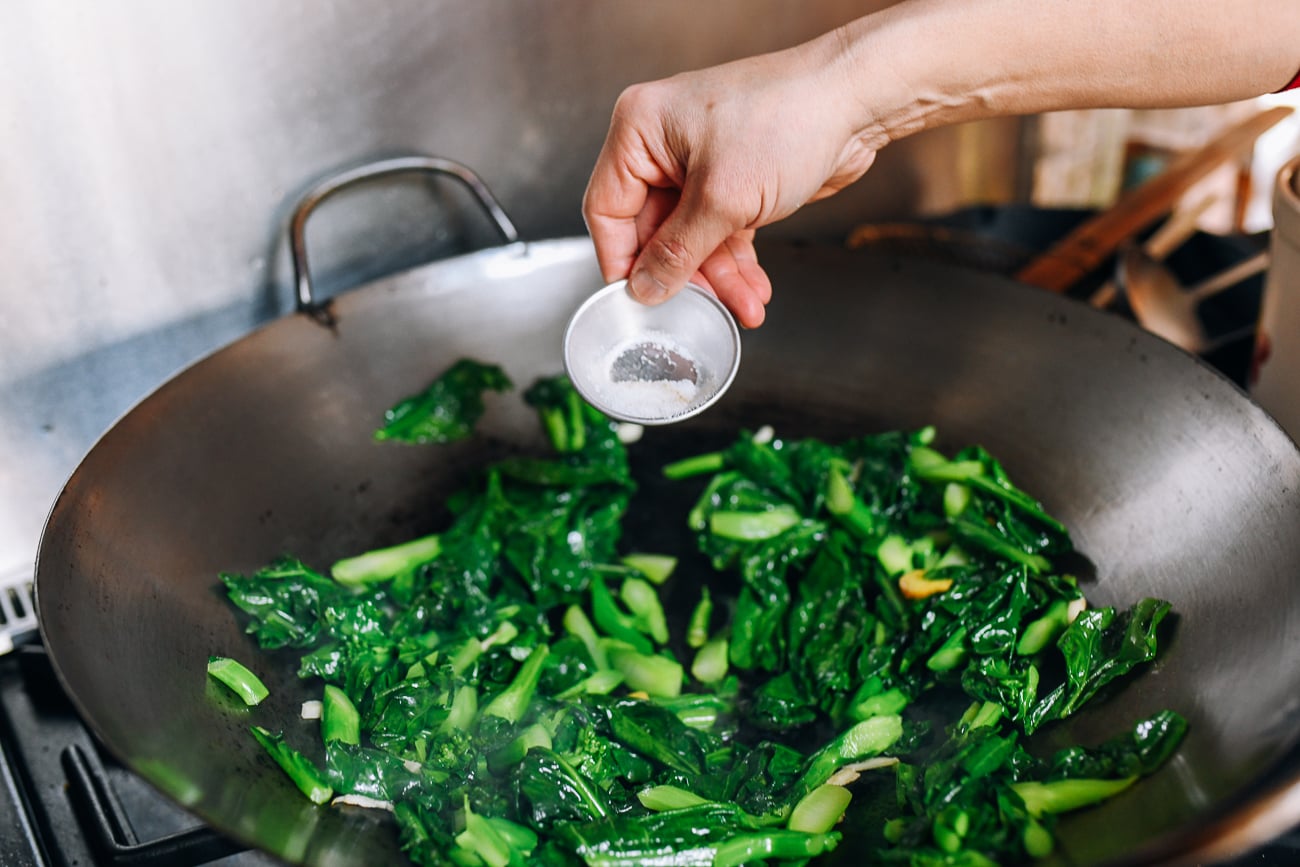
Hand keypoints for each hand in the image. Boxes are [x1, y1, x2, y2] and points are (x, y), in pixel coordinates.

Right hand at [582, 35, 880, 327]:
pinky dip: (736, 262)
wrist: (857, 101)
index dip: (621, 259)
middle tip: (701, 307)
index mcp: (641, 129)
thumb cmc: (790, 116)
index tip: (638, 298)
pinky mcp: (731, 179)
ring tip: (743, 304)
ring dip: (718, 276)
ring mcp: (698, 162)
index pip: (607, 208)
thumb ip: (677, 251)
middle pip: (653, 230)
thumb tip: (644, 287)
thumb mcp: (723, 198)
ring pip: (691, 237)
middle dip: (685, 273)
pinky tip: (752, 289)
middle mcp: (663, 144)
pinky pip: (719, 232)